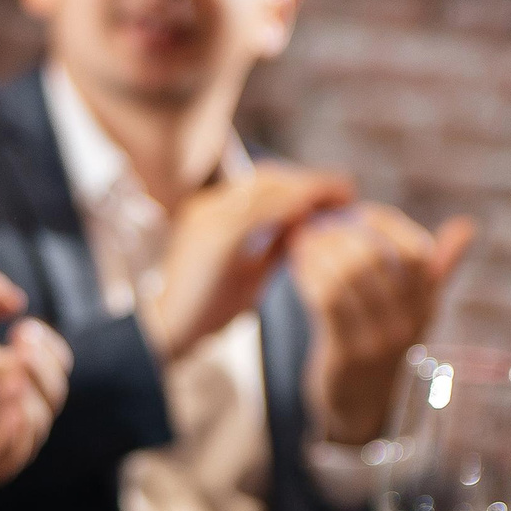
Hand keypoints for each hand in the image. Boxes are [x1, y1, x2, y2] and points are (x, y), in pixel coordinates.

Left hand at [0, 269, 71, 499]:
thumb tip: (17, 299)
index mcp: (15, 372)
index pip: (54, 359)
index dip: (46, 343)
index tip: (20, 328)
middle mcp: (19, 406)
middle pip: (54, 388)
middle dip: (42, 366)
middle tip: (20, 348)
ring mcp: (6, 437)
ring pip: (39, 420)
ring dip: (30, 397)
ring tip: (10, 379)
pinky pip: (14, 451)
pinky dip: (16, 432)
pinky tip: (10, 413)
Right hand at [147, 164, 354, 362]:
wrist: (165, 332)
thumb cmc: (205, 309)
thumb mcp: (247, 272)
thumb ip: (274, 246)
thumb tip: (309, 228)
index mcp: (212, 214)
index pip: (263, 183)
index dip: (301, 183)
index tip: (335, 192)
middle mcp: (208, 208)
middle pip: (268, 178)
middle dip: (310, 181)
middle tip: (346, 191)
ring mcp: (210, 219)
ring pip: (268, 188)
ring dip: (308, 189)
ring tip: (341, 198)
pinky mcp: (217, 237)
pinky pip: (262, 210)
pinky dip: (293, 207)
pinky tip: (314, 215)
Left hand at [293, 207, 476, 444]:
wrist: (358, 405)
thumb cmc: (382, 343)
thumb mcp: (415, 308)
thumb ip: (436, 268)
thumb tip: (468, 227)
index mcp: (427, 304)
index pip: (415, 251)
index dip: (385, 225)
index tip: (355, 213)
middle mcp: (408, 322)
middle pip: (376, 260)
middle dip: (342, 234)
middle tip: (316, 222)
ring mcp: (378, 340)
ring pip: (348, 278)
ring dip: (319, 252)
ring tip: (301, 239)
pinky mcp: (346, 354)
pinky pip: (326, 302)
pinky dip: (309, 276)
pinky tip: (296, 266)